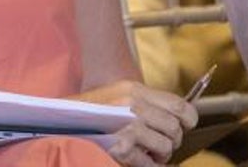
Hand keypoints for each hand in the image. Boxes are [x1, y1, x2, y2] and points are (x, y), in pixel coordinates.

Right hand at [76, 81, 196, 165]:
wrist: (58, 119)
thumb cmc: (90, 111)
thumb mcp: (117, 95)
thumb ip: (144, 103)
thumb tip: (179, 120)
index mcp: (133, 89)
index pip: (179, 105)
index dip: (188, 120)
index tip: (184, 127)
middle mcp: (132, 104)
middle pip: (175, 128)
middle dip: (172, 141)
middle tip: (160, 146)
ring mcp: (127, 125)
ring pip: (166, 146)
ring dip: (161, 155)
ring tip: (150, 154)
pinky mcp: (120, 145)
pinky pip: (149, 162)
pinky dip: (148, 165)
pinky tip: (139, 161)